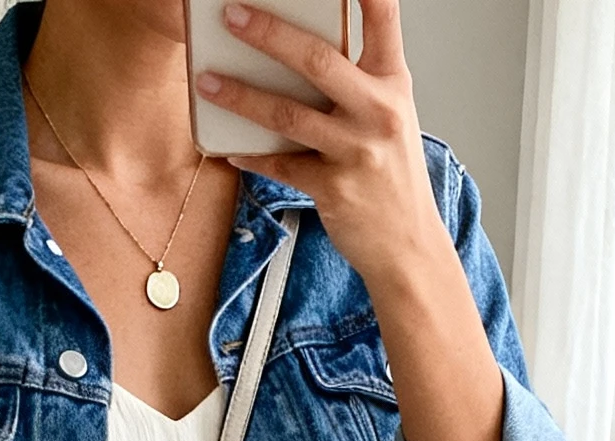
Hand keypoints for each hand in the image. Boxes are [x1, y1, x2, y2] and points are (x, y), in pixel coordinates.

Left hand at [196, 0, 439, 294]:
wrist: (408, 244)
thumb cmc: (391, 174)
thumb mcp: (389, 114)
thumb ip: (357, 78)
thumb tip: (299, 49)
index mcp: (393, 81)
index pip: (383, 13)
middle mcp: (378, 110)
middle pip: (319, 60)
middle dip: (269, 33)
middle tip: (232, 15)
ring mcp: (356, 151)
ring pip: (288, 114)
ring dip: (241, 97)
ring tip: (206, 81)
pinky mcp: (334, 189)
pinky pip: (281, 165)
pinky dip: (252, 155)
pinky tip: (230, 147)